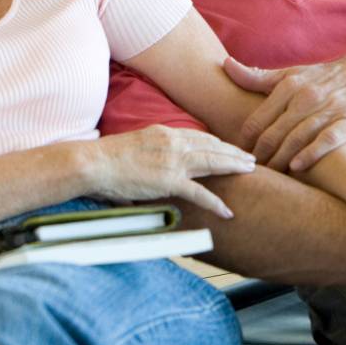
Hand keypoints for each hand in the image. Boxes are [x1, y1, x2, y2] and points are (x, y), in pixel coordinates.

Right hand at [85, 126, 255, 217]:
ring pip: (213, 162)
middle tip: (251, 159)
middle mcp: (173, 142)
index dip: (219, 143)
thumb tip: (154, 168)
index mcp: (165, 133)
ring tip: (251, 173)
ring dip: (234, 167)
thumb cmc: (107, 159)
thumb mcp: (135, 146)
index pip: (200, 136)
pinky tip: (227, 211)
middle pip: (213, 146)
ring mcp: (173, 161)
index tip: (231, 148)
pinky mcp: (168, 180)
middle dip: (234, 153)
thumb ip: (151, 153)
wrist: (94, 163)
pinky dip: (215, 203)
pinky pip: (199, 193)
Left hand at [227, 50, 345, 171]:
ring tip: (268, 175)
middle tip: (247, 173)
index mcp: (289, 86)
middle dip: (257, 156)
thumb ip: (257, 77)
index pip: (256, 119)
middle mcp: (306, 98)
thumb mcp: (291, 74)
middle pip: (273, 133)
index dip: (242, 142)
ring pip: (296, 138)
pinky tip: (297, 167)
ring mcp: (328, 110)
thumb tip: (224, 65)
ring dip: (279, 160)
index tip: (235, 158)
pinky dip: (311, 154)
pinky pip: (327, 141)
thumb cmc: (325, 78)